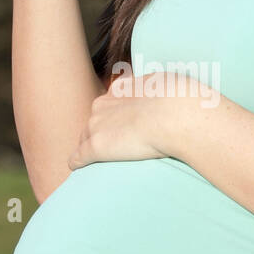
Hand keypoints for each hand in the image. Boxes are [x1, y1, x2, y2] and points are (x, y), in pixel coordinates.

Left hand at [67, 71, 193, 169]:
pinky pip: (78, 157)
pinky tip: (77, 168)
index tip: (124, 128)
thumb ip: (155, 91)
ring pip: (84, 139)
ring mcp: (96, 127)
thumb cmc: (177, 101)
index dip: (115, 118)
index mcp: (118, 91)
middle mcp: (102, 106)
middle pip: (94, 122)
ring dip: (89, 148)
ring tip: (97, 161)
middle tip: (116, 146)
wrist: (174, 115)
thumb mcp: (164, 85)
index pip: (108, 106)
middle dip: (101, 133)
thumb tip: (161, 94)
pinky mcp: (95, 147)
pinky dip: (77, 162)